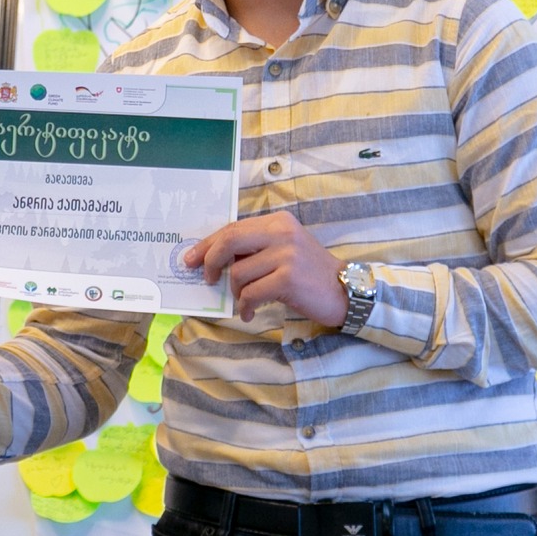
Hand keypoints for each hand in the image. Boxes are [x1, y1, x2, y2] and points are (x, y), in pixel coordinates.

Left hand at [183, 211, 348, 325]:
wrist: (346, 291)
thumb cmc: (310, 274)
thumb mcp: (284, 251)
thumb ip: (254, 249)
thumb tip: (214, 260)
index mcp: (277, 222)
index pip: (232, 229)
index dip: (207, 244)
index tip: (190, 258)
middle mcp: (281, 233)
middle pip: (229, 242)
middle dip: (210, 262)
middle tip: (207, 279)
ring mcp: (286, 254)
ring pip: (238, 273)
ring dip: (235, 293)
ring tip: (243, 301)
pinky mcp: (288, 278)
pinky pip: (251, 293)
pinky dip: (245, 306)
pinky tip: (249, 312)